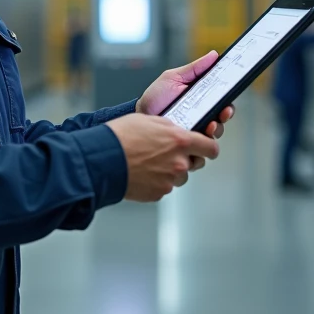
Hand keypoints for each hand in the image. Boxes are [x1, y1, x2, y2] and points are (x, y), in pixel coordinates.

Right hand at [105, 114, 221, 201]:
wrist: (103, 160)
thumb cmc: (122, 136)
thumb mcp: (149, 120)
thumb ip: (170, 127)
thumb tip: (177, 131)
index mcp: (180, 141)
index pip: (210, 148)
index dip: (209, 148)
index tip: (206, 148)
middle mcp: (179, 163)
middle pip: (195, 164)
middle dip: (186, 159)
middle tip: (168, 153)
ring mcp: (169, 180)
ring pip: (179, 177)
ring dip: (171, 171)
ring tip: (150, 163)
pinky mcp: (158, 193)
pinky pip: (164, 187)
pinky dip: (156, 181)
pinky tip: (142, 173)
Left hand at [136, 51, 234, 140]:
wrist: (141, 115)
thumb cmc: (156, 95)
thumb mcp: (174, 77)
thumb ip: (194, 68)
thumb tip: (213, 55)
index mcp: (201, 96)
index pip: (222, 97)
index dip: (229, 97)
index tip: (231, 95)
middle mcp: (201, 113)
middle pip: (223, 115)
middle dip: (227, 113)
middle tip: (224, 111)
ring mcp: (196, 127)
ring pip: (215, 131)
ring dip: (217, 128)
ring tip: (211, 124)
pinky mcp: (188, 140)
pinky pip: (202, 144)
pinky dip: (204, 141)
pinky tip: (201, 135)